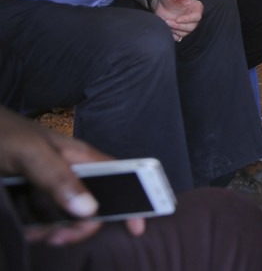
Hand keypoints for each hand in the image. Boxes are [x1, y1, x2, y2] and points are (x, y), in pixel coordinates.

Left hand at [0, 108, 144, 245]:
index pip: (121, 176)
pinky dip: (37, 230)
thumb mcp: (32, 153)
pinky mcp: (32, 196)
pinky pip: (44, 220)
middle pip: (93, 207)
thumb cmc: (2, 134)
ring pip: (67, 218)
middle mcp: (71, 173)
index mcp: (81, 158)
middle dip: (80, 228)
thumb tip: (89, 210)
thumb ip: (59, 178)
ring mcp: (51, 186)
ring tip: (35, 234)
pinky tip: (26, 229)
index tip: (137, 228)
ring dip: (54, 232)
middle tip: (58, 238)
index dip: (134, 199)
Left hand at [152, 0, 203, 40]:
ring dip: (174, 30)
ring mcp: (187, 25)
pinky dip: (172, 35)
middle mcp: (193, 17)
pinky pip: (178, 38)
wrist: (161, 3)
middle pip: (192, 27)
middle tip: (167, 21)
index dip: (188, 19)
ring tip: (165, 22)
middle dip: (178, 26)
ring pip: (185, 33)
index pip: (197, 17)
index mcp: (196, 8)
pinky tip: (166, 27)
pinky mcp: (180, 31)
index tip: (177, 19)